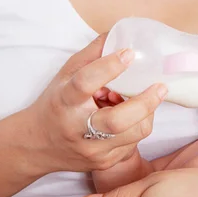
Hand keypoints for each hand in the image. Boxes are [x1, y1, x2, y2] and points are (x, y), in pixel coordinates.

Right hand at [25, 33, 167, 172]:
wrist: (37, 146)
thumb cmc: (56, 105)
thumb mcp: (66, 76)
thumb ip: (91, 56)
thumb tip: (117, 33)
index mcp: (65, 102)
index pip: (85, 83)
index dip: (109, 67)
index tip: (129, 53)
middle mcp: (77, 129)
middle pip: (117, 121)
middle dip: (145, 103)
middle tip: (161, 86)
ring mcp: (92, 150)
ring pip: (134, 134)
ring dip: (146, 114)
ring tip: (143, 99)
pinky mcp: (105, 163)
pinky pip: (134, 143)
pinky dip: (138, 126)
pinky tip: (132, 116)